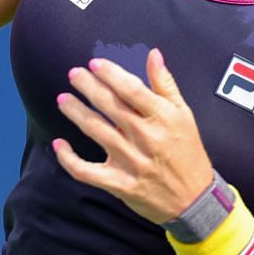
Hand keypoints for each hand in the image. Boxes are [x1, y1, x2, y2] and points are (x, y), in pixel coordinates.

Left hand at [52, 50, 215, 224]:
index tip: (95, 64)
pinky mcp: (120, 184)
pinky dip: (68, 158)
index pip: (131, 89)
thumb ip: (165, 84)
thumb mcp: (184, 115)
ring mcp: (132, 162)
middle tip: (74, 74)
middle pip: (109, 106)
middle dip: (88, 86)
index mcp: (163, 118)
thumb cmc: (188, 153)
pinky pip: (87, 171)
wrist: (195, 200)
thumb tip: (153, 54)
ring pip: (96, 131)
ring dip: (76, 112)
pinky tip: (58, 144)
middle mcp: (146, 138)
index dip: (110, 74)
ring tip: (63, 99)